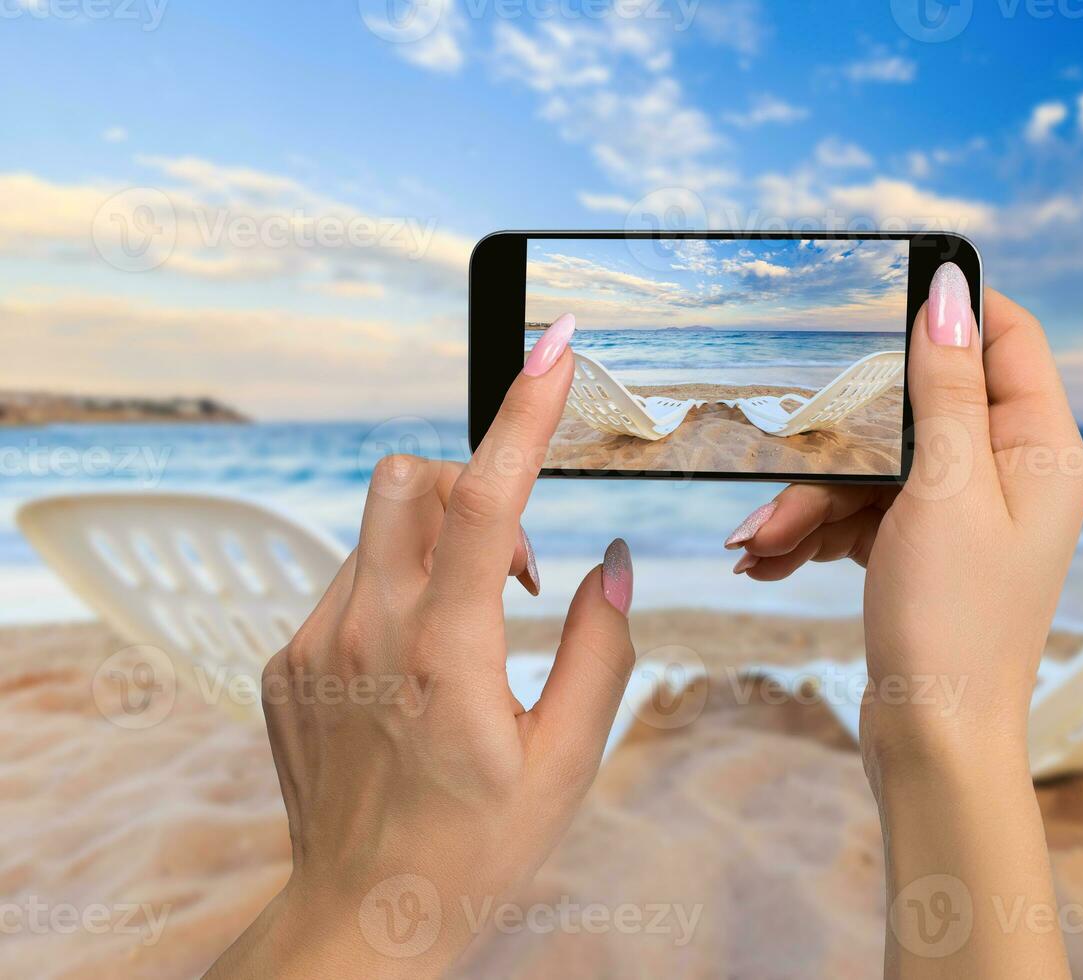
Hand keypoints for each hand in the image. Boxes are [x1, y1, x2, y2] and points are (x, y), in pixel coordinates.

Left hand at [207, 313, 636, 977]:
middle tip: (518, 570)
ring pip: (378, 530)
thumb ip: (602, 650)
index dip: (526, 409)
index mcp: (446, 654)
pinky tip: (417, 673)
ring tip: (472, 636)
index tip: (556, 343)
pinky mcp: (287, 660)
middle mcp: (365, 631)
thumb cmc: (475, 849)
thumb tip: (609, 562)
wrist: (361, 917)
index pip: (490, 498)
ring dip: (439, 548)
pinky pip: (349, 582)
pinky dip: (398, 592)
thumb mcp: (568, 762)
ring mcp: (314, 643)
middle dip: (471, 486)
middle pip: (408, 478)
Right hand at [723, 266, 1082, 976]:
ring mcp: (965, 514)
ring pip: (878, 466)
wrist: (934, 741)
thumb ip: (947, 389)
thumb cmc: (953, 620)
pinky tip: (765, 560)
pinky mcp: (924, 549)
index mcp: (1040, 448)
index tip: (875, 295)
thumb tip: (952, 294)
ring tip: (754, 544)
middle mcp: (1010, 473)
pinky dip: (817, 531)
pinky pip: (865, 513)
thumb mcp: (945, 490)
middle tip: (780, 455)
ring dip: (811, 500)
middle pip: (920, 408)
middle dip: (842, 439)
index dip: (949, 310)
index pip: (1008, 339)